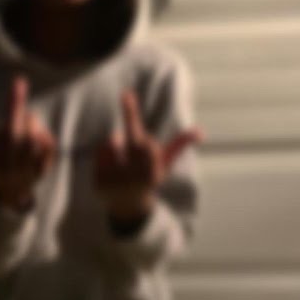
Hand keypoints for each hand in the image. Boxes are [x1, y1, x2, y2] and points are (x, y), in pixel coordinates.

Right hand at [0, 76, 55, 210]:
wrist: (13, 194)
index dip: (5, 114)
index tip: (17, 84)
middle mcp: (9, 164)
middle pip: (14, 131)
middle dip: (16, 106)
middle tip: (19, 81)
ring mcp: (27, 166)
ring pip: (33, 135)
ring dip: (31, 122)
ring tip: (27, 120)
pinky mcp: (45, 167)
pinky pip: (48, 144)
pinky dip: (45, 134)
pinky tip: (38, 133)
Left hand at [95, 91, 202, 220]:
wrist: (127, 205)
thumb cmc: (149, 177)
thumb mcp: (164, 163)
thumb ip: (179, 145)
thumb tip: (201, 132)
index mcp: (152, 173)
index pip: (148, 145)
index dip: (146, 137)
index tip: (131, 99)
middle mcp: (135, 178)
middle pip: (132, 140)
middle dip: (131, 119)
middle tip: (126, 94)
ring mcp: (115, 181)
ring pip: (113, 141)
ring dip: (118, 141)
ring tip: (123, 155)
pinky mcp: (98, 182)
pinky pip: (99, 151)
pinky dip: (105, 151)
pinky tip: (110, 162)